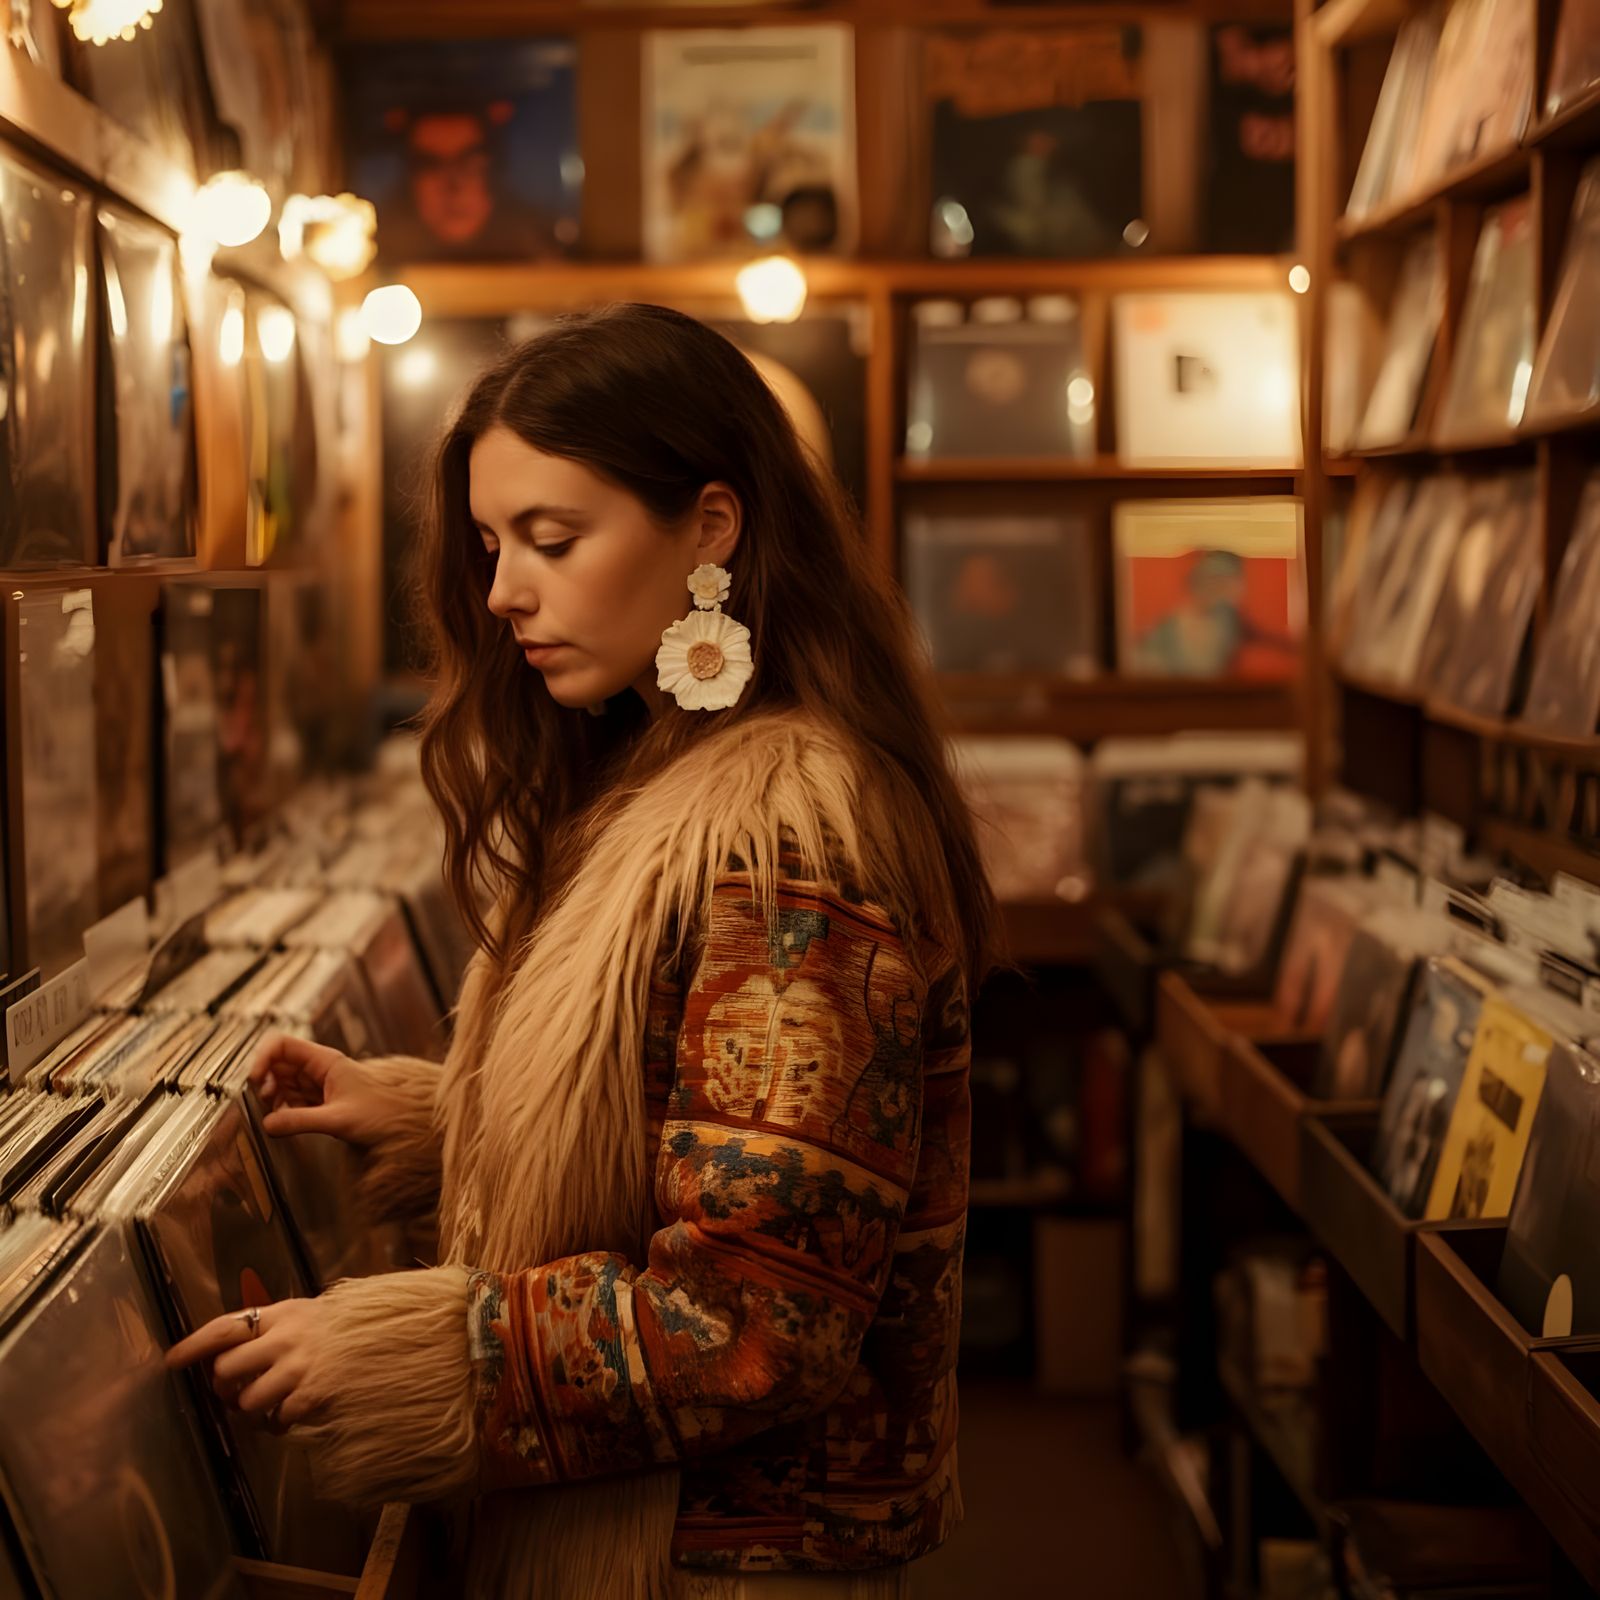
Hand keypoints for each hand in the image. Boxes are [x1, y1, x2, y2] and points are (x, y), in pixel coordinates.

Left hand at [166, 1298, 328, 1428]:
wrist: (387, 1337)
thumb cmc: (339, 1329)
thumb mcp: (303, 1314)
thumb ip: (267, 1328)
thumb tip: (223, 1355)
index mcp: (280, 1314)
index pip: (224, 1328)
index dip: (192, 1345)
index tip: (170, 1361)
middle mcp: (285, 1338)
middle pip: (225, 1370)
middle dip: (224, 1386)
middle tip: (234, 1390)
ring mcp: (299, 1367)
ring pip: (247, 1402)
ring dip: (253, 1409)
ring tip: (268, 1403)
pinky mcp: (312, 1394)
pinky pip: (278, 1419)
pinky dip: (280, 1421)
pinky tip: (291, 1412)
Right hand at [249, 1032, 393, 1148]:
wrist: (403, 1124)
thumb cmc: (381, 1113)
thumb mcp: (338, 1118)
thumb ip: (301, 1121)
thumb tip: (267, 1124)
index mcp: (325, 1061)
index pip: (282, 1045)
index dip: (263, 1058)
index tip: (255, 1080)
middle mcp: (319, 1069)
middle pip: (278, 1064)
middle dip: (266, 1081)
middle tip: (267, 1101)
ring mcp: (318, 1085)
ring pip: (283, 1083)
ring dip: (273, 1097)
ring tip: (277, 1113)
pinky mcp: (320, 1102)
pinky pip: (292, 1100)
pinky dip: (284, 1109)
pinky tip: (286, 1121)